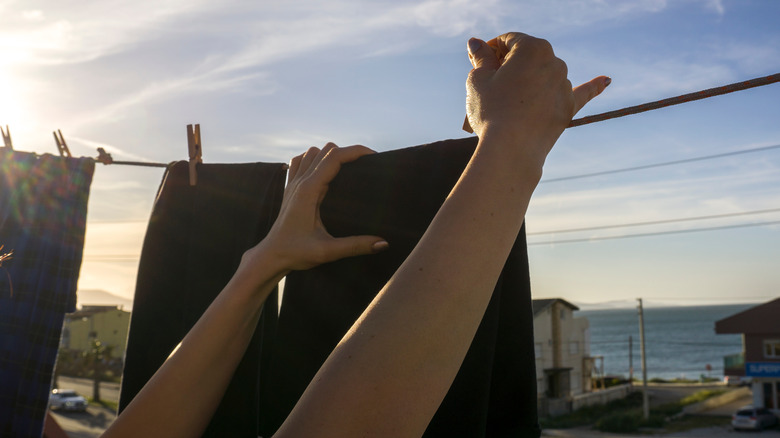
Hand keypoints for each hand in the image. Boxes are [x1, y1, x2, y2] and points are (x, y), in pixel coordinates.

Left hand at [248, 143, 387, 273]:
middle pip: (326, 151)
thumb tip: (384, 243)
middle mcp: (300, 182)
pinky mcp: (290, 188)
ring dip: (331, 154)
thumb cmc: (296, 253)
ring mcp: (293, 183)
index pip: (334, 157)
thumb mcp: (327, 252)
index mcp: (309, 190)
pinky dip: (314, 159)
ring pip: (313, 152)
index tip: (374, 156)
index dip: (356, 151)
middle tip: (367, 165)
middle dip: (348, 152)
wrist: (271, 256)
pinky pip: (300, 161)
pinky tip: (323, 171)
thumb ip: (356, 246)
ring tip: (349, 167)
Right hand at [465, 32, 609, 166]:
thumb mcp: (478, 80)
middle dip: (508, 65)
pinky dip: (593, 86)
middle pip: (526, 57)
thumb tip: (477, 43)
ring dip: (528, 80)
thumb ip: (480, 58)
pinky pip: (583, 94)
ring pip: (542, 76)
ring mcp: (564, 84)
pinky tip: (605, 81)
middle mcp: (554, 61)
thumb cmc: (491, 110)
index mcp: (532, 47)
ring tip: (507, 99)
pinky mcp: (568, 107)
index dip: (490, 51)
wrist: (511, 148)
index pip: (508, 40)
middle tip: (490, 80)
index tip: (478, 64)